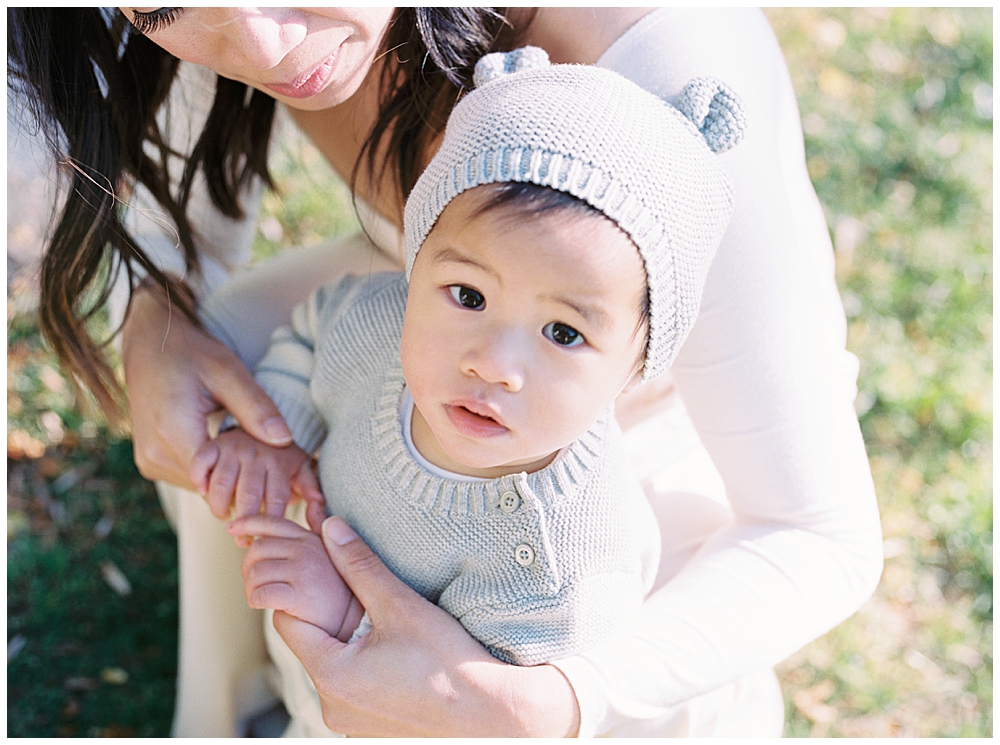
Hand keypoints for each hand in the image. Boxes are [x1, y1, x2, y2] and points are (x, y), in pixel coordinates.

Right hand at [121, 284, 292, 488]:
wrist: (150, 344)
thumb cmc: (191, 353)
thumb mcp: (228, 373)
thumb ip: (256, 408)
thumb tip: (285, 440)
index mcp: (173, 433)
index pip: (219, 481)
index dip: (251, 476)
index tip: (273, 464)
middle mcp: (154, 455)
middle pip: (211, 487)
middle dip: (241, 476)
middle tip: (265, 454)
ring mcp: (149, 462)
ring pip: (201, 487)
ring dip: (225, 474)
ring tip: (245, 447)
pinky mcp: (149, 463)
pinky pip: (188, 478)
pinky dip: (210, 470)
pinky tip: (226, 448)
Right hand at [188, 429, 324, 544]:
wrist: (261, 418)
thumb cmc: (282, 453)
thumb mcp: (300, 467)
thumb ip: (310, 489)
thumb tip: (321, 516)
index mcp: (279, 462)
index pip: (275, 500)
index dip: (269, 523)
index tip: (262, 539)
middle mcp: (257, 454)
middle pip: (248, 496)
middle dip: (244, 523)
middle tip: (241, 539)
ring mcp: (234, 448)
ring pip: (222, 484)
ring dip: (220, 507)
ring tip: (224, 517)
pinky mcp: (213, 444)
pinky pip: (200, 463)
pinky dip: (199, 480)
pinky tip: (204, 492)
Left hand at [227, 515, 363, 640]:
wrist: (353, 622)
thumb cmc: (336, 589)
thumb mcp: (331, 552)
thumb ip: (318, 528)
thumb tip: (314, 503)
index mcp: (310, 538)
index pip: (273, 523)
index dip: (247, 522)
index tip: (231, 528)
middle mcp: (307, 549)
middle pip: (257, 549)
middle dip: (248, 567)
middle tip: (254, 583)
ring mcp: (303, 570)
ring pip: (255, 573)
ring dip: (250, 588)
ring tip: (260, 597)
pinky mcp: (299, 594)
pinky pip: (261, 594)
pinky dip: (256, 601)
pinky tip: (265, 605)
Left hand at [272, 517, 580, 736]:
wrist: (492, 715)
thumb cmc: (448, 662)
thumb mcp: (399, 604)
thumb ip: (358, 565)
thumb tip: (331, 529)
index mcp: (330, 676)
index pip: (288, 623)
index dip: (304, 595)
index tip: (328, 578)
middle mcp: (332, 708)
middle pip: (313, 648)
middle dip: (332, 621)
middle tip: (364, 602)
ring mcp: (350, 726)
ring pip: (335, 672)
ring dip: (351, 648)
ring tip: (386, 630)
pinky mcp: (371, 732)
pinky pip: (354, 694)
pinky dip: (366, 673)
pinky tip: (398, 659)